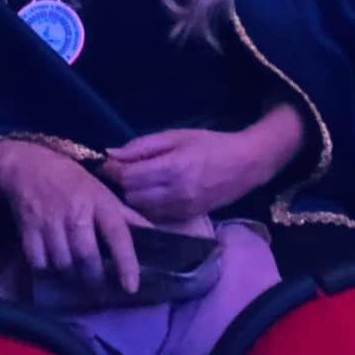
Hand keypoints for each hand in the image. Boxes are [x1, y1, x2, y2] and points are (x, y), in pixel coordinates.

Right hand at [0, 142, 147, 293]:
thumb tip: (154, 235)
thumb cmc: (71, 180)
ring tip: (77, 282)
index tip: (131, 286)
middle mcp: (76, 212)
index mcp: (99, 202)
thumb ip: (125, 216)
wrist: (27, 166)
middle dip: (95, 279)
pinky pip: (39, 263)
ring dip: (71, 277)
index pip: (118, 235)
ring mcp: (50, 222)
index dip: (126, 262)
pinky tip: (54, 270)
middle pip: (87, 257)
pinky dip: (47, 271)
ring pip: (63, 264)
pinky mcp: (28, 229)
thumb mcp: (102, 191)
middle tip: (99, 292)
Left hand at [100, 126, 279, 222]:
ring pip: (140, 209)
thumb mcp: (176, 136)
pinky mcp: (186, 218)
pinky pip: (154, 216)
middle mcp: (175, 192)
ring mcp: (181, 209)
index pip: (128, 176)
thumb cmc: (211, 144)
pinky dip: (146, 206)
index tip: (108, 163)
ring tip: (136, 183)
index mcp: (172, 168)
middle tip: (123, 171)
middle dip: (122, 183)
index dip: (113, 170)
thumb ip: (143, 146)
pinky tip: (150, 194)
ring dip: (133, 196)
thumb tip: (111, 153)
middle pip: (131, 195)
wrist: (246, 165)